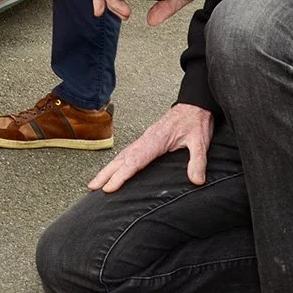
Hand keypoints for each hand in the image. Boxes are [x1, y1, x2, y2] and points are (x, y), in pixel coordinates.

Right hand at [88, 104, 213, 192]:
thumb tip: (196, 180)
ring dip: (108, 169)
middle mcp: (146, 140)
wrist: (194, 104)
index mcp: (155, 140)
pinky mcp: (148, 141)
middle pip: (122, 158)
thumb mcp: (200, 141)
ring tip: (96, 182)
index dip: (121, 175)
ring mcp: (145, 139)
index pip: (135, 160)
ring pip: (123, 155)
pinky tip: (115, 170)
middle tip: (92, 187)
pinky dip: (118, 163)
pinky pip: (129, 153)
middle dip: (106, 173)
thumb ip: (198, 160)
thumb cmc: (195, 121)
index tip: (109, 187)